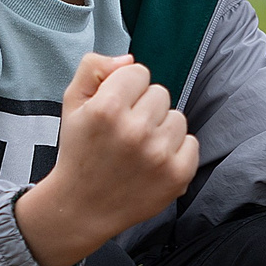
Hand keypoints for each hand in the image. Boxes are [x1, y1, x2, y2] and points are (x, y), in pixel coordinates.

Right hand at [13, 52, 198, 265]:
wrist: (82, 207)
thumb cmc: (79, 151)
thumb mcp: (73, 103)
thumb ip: (94, 68)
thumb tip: (129, 59)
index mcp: (108, 108)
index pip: (138, 72)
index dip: (125, 89)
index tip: (115, 110)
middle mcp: (135, 130)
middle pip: (160, 93)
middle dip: (143, 108)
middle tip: (124, 133)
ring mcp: (159, 154)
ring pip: (177, 117)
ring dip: (161, 129)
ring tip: (138, 149)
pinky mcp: (177, 175)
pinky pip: (192, 143)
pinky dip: (177, 151)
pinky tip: (153, 163)